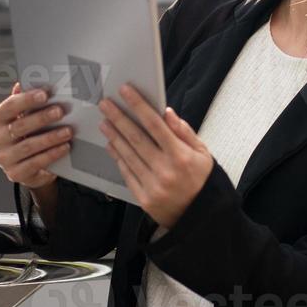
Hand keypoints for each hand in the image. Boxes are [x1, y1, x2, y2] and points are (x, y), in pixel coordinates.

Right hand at [0, 82, 72, 190]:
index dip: (26, 100)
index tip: (45, 94)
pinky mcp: (14, 174)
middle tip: (61, 111)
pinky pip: (34, 163)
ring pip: (28, 146)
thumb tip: (25, 81)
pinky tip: (65, 147)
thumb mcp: (27, 116)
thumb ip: (27, 100)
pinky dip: (51, 154)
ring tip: (68, 131)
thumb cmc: (29, 133)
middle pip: (19, 126)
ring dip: (50, 138)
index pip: (9, 107)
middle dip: (42, 118)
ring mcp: (4, 158)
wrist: (30, 165)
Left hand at [98, 83, 213, 228]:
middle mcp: (164, 169)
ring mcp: (152, 184)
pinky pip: (127, 172)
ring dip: (114, 136)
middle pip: (136, 138)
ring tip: (104, 122)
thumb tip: (166, 112)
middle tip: (105, 104)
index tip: (126, 91)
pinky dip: (118, 157)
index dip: (139, 106)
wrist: (198, 215)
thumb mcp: (202, 152)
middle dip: (119, 118)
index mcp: (180, 155)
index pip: (155, 124)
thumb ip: (184, 131)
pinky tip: (111, 144)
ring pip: (128, 154)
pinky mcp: (143, 197)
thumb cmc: (201, 179)